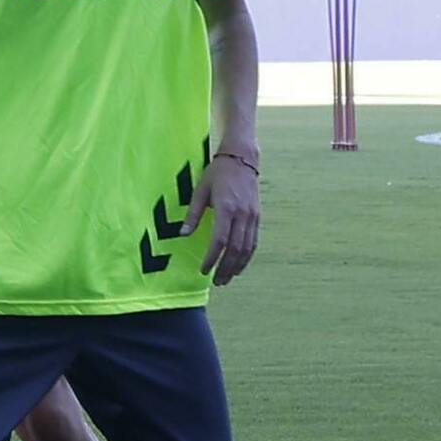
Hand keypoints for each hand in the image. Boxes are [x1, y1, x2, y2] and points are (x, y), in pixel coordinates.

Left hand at [182, 153, 260, 285]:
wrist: (242, 158)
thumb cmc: (217, 173)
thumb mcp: (200, 190)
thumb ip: (193, 214)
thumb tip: (183, 234)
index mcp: (226, 208)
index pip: (220, 240)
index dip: (212, 258)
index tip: (204, 270)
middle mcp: (242, 214)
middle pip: (235, 249)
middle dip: (225, 268)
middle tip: (216, 282)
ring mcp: (252, 216)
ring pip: (247, 248)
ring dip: (237, 266)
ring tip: (227, 278)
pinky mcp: (257, 216)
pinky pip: (254, 241)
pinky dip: (247, 257)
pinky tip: (239, 266)